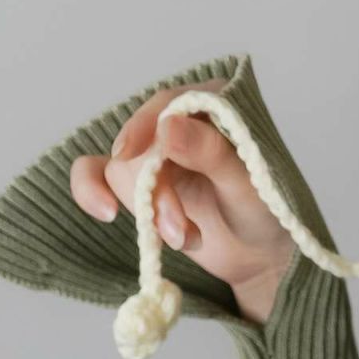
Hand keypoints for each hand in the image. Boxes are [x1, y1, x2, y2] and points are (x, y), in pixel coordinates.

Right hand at [69, 79, 294, 318]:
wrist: (260, 256)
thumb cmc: (267, 213)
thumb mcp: (248, 186)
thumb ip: (212, 153)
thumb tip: (167, 125)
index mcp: (217, 106)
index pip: (169, 102)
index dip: (145, 125)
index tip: (129, 152)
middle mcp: (182, 122)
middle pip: (142, 143)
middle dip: (156, 192)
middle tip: (178, 231)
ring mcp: (156, 153)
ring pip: (121, 167)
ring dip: (146, 209)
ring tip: (183, 238)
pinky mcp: (136, 182)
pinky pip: (95, 174)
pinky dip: (91, 192)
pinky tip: (105, 212)